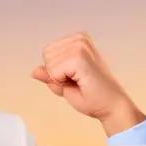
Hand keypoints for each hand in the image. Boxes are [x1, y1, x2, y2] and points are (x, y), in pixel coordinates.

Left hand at [29, 32, 144, 132]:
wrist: (111, 107)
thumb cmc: (92, 96)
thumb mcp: (65, 84)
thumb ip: (50, 76)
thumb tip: (34, 71)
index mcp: (78, 40)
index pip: (47, 52)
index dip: (55, 71)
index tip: (75, 78)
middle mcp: (80, 38)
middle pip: (46, 55)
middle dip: (56, 74)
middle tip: (77, 82)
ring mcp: (80, 46)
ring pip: (49, 63)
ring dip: (60, 78)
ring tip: (80, 82)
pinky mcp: (80, 57)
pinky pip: (54, 71)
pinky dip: (62, 82)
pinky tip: (80, 83)